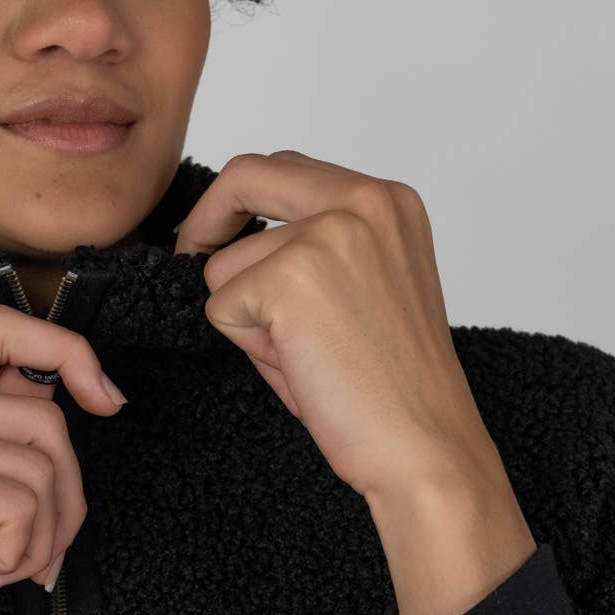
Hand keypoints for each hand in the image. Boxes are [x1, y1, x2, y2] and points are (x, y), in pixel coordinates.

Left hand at [173, 149, 505, 504]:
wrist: (426, 446)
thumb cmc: (395, 387)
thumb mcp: (367, 288)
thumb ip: (317, 249)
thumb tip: (232, 242)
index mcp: (389, 202)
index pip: (287, 168)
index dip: (241, 203)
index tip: (219, 236)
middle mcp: (363, 201)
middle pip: (244, 175)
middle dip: (206, 220)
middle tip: (188, 257)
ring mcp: (326, 235)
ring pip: (223, 265)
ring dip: (247, 319)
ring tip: (305, 358)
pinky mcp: (288, 279)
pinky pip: (220, 309)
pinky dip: (248, 348)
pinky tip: (301, 370)